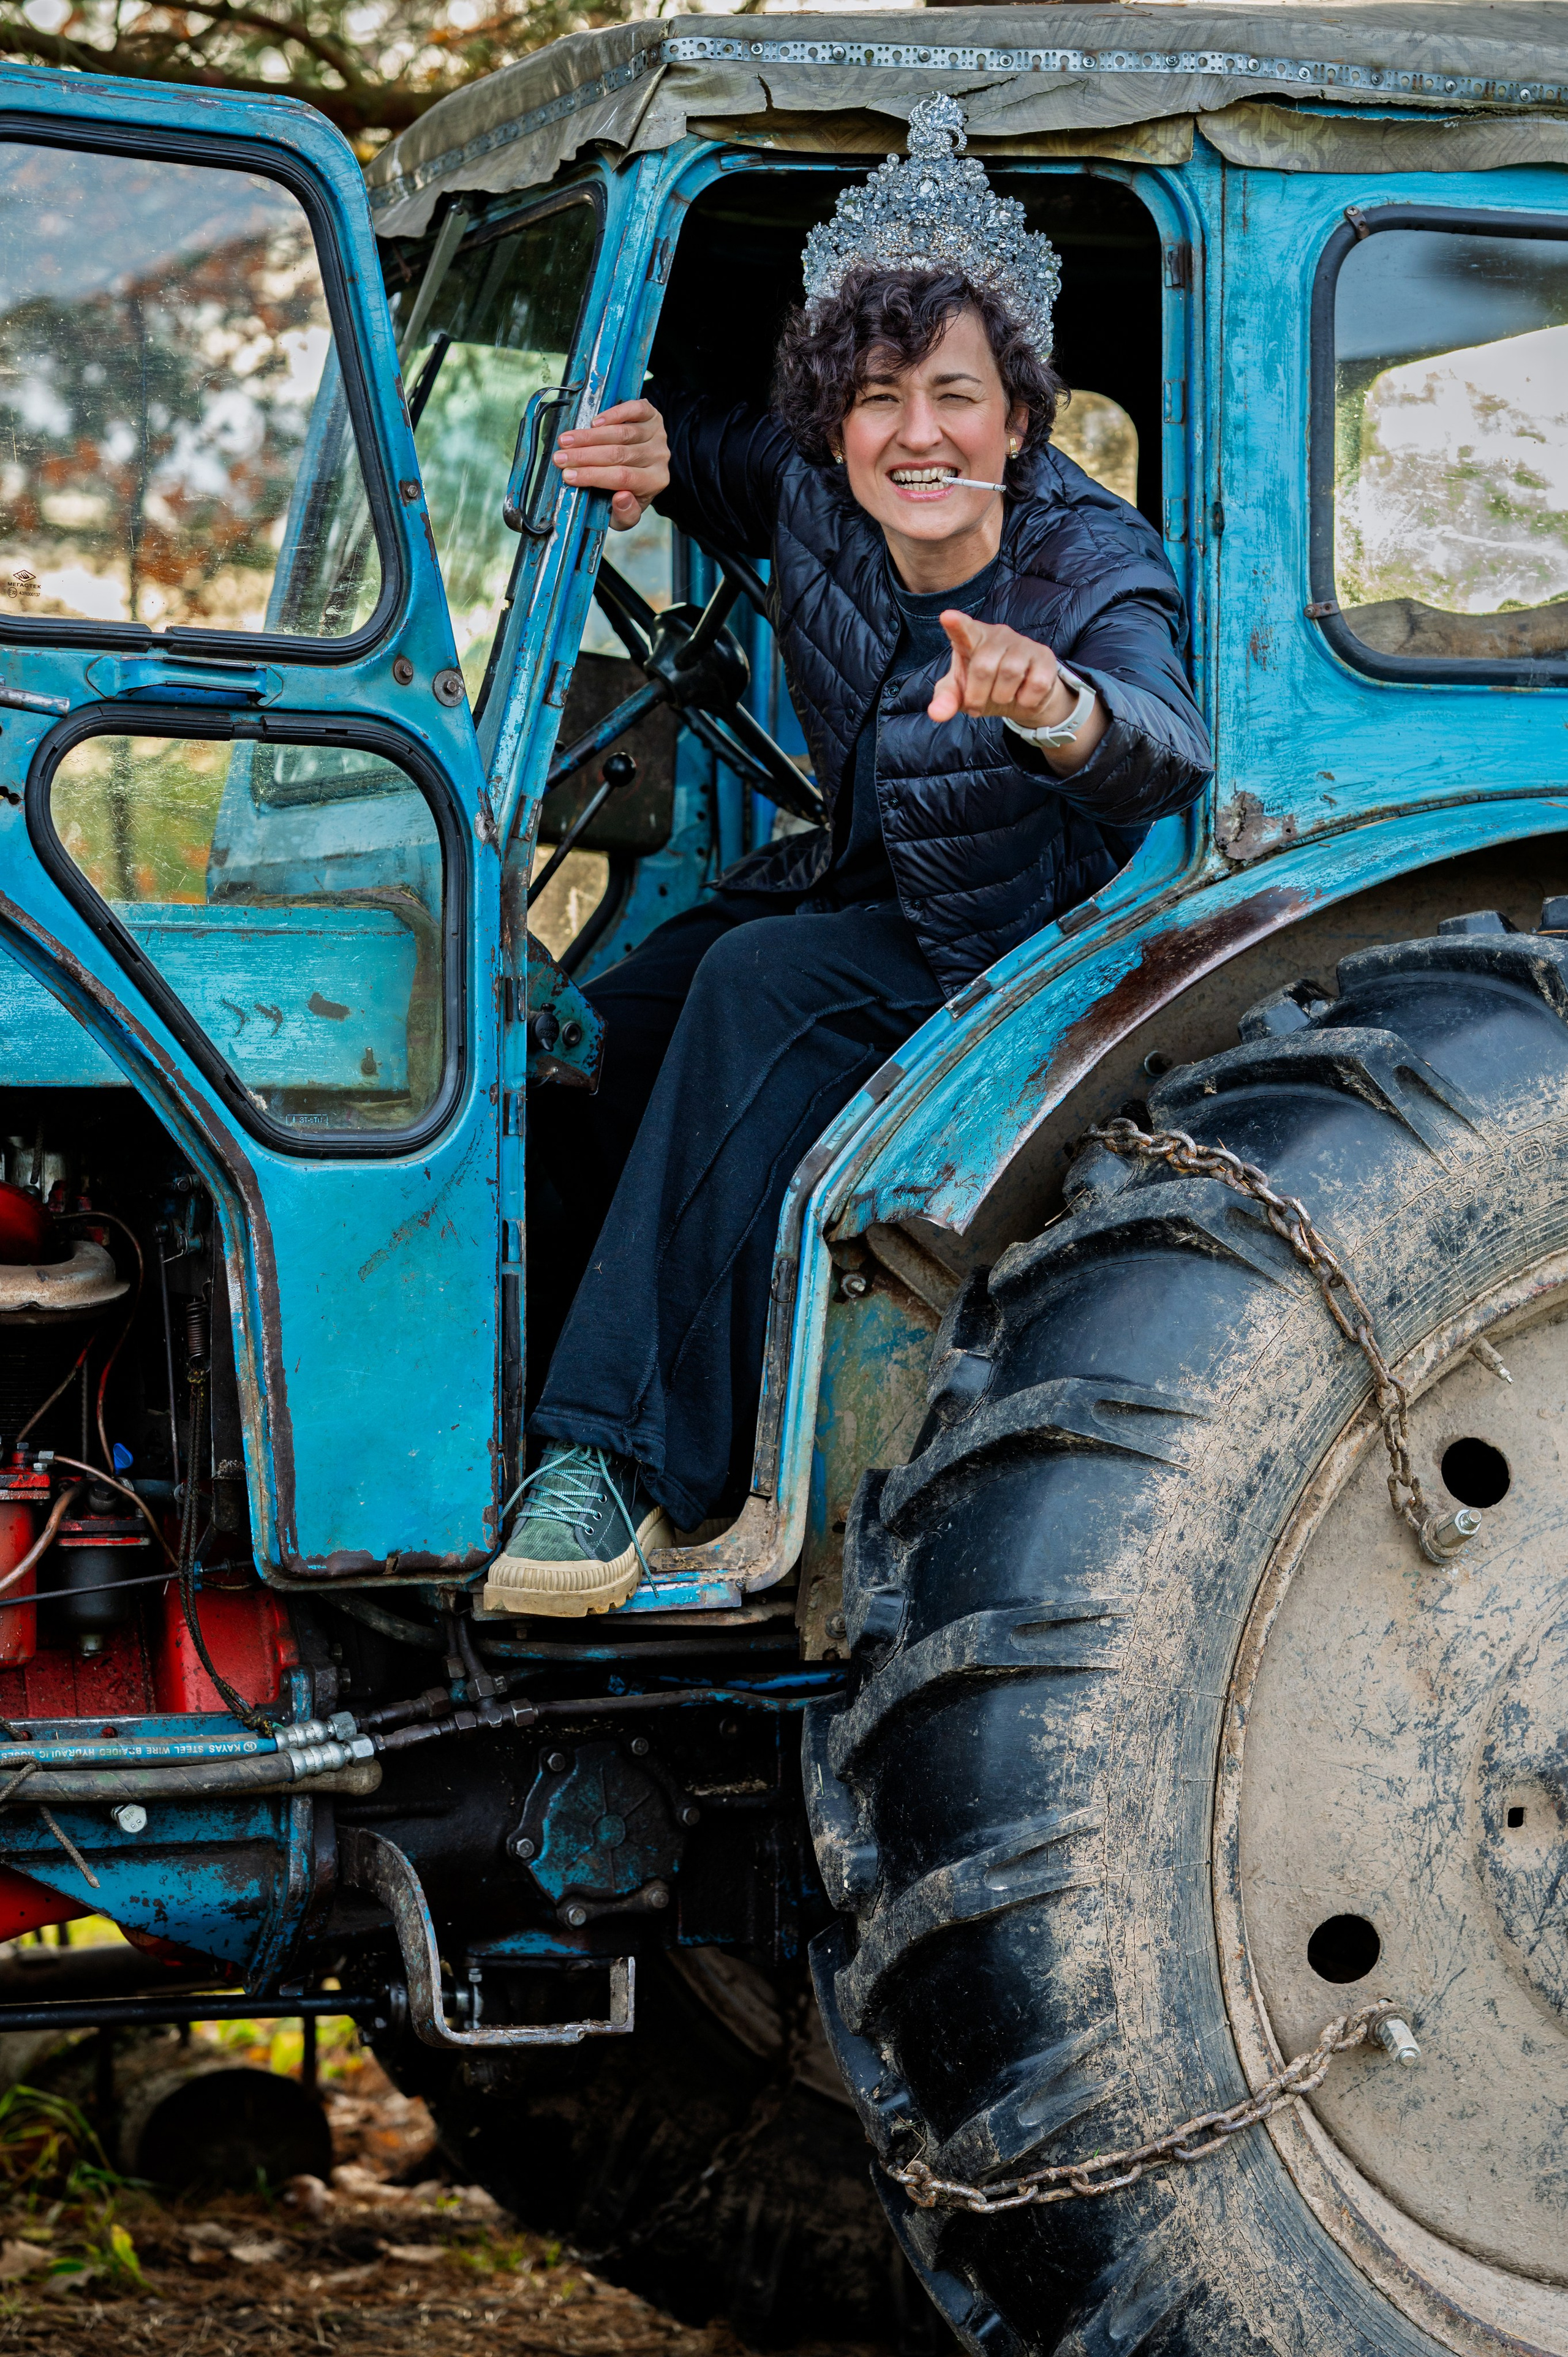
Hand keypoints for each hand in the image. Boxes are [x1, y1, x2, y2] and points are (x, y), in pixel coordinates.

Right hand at [552, 397, 669, 530]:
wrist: (645, 468)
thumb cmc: (629, 491)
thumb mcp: (626, 515)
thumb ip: (626, 515)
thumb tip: (621, 497)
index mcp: (654, 482)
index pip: (622, 478)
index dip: (592, 476)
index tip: (567, 476)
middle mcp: (659, 457)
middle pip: (619, 454)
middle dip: (584, 456)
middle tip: (560, 457)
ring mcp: (657, 435)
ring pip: (621, 433)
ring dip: (590, 436)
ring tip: (566, 440)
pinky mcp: (652, 416)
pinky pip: (635, 410)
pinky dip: (614, 414)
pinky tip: (594, 422)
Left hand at [928, 611, 1066, 727]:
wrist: (1021, 697)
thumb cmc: (984, 687)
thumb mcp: (961, 694)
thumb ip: (946, 700)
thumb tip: (936, 714)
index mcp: (972, 639)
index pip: (963, 630)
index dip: (956, 625)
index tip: (947, 617)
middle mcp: (998, 634)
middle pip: (984, 666)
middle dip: (977, 695)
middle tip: (977, 705)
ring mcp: (1023, 643)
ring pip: (1011, 672)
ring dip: (1002, 697)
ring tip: (1001, 697)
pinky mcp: (1045, 656)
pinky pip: (1036, 684)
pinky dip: (1026, 700)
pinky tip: (1023, 696)